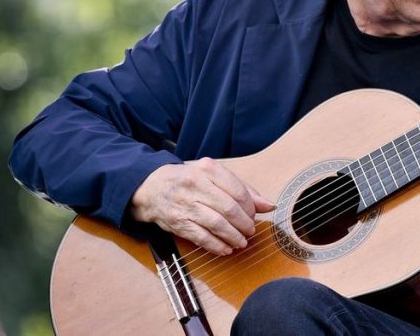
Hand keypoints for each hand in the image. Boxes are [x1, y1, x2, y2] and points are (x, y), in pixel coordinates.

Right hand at [129, 158, 275, 254]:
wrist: (151, 187)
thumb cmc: (188, 180)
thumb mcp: (213, 176)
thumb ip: (242, 188)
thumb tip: (269, 205)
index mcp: (208, 169)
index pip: (238, 191)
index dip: (250, 207)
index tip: (254, 215)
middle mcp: (195, 185)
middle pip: (229, 209)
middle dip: (244, 224)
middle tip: (250, 231)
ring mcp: (185, 204)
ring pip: (216, 224)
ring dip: (233, 237)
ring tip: (242, 242)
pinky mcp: (177, 222)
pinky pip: (201, 237)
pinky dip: (217, 245)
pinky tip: (226, 248)